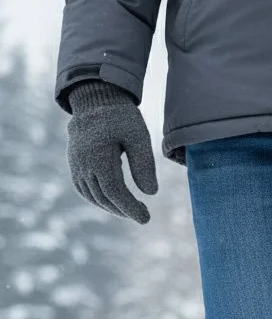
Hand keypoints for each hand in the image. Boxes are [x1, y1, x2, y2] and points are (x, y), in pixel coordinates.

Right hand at [67, 81, 158, 224]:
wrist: (96, 99)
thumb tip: (150, 193)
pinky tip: (116, 202)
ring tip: (134, 209)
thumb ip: (144, 164)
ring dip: (112, 207)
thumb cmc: (121, 117)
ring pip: (92, 196)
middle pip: (103, 197)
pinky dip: (99, 200)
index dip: (129, 208)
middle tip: (145, 215)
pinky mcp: (74, 163)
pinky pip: (84, 189)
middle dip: (124, 210)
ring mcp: (75, 164)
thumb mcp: (139, 137)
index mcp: (97, 155)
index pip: (113, 191)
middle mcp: (82, 162)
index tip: (146, 218)